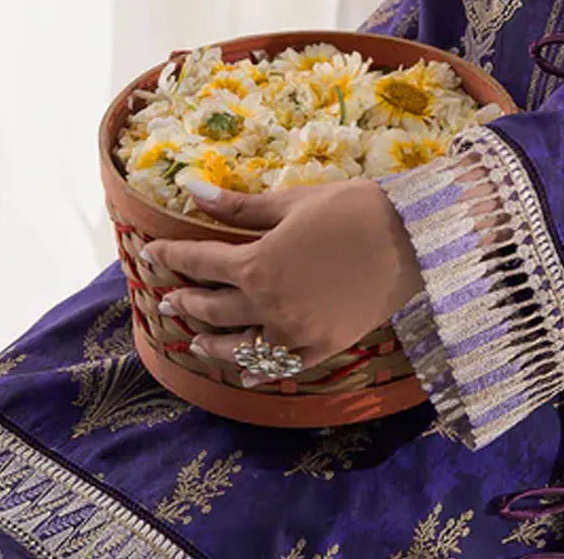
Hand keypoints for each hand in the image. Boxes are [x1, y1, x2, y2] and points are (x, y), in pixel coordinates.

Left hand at [142, 177, 424, 379]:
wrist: (411, 238)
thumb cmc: (352, 208)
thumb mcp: (292, 202)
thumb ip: (239, 207)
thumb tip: (192, 189)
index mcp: (257, 264)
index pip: (200, 262)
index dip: (172, 256)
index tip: (152, 253)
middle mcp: (268, 305)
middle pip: (213, 307)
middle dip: (187, 300)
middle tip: (168, 299)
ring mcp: (294, 333)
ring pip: (239, 347)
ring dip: (211, 343)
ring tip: (194, 341)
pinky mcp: (321, 349)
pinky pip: (279, 369)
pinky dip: (257, 373)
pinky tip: (244, 374)